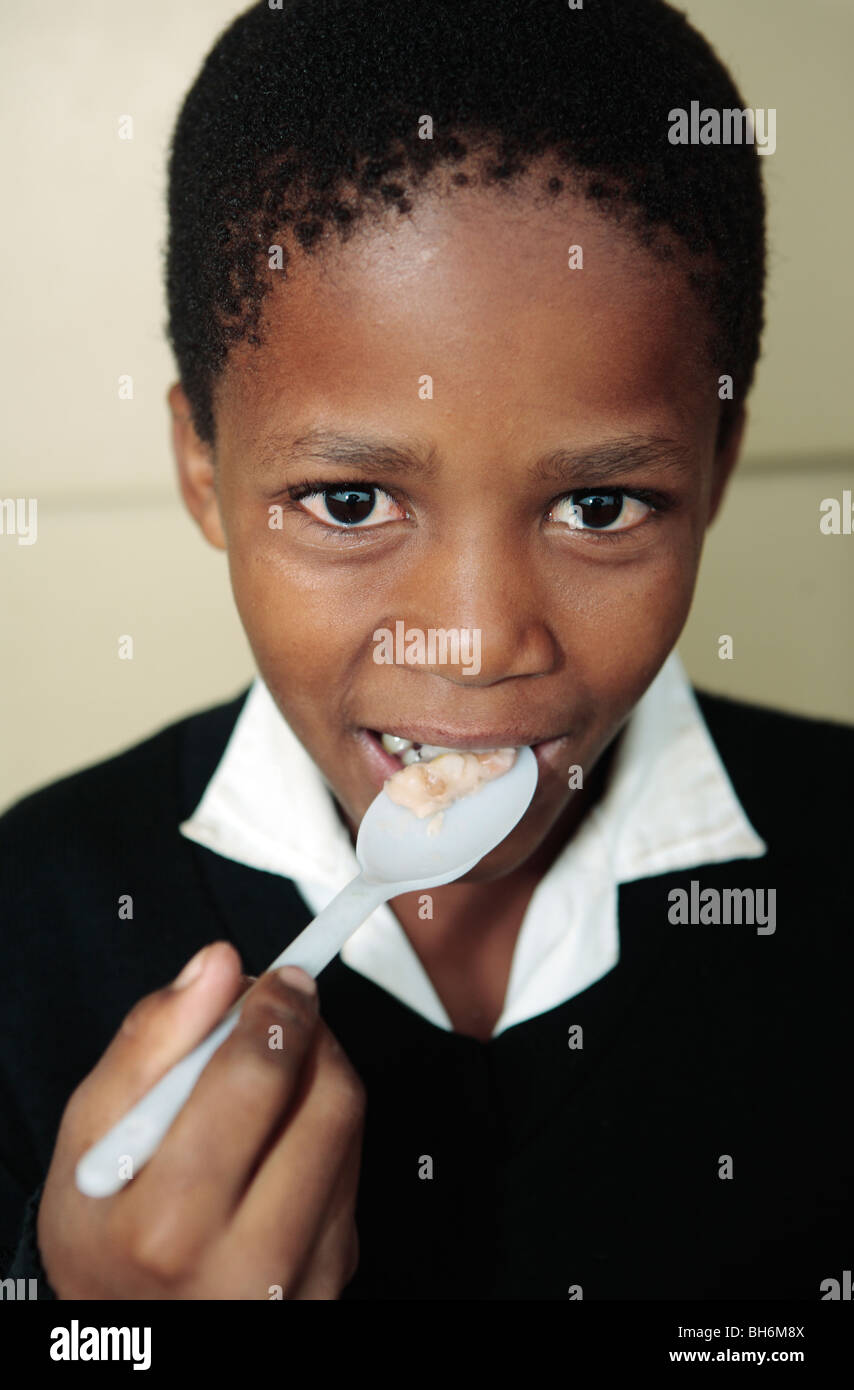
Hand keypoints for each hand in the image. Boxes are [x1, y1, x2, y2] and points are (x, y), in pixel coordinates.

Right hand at [37, 942, 364, 1298]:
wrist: (133, 1331)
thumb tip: (220, 965)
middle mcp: (249, 1264)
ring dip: (320, 1074)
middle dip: (309, 1031)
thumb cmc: (103, 1226)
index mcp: (171, 1223)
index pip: (257, 1078)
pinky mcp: (335, 1282)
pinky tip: (277, 1138)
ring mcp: (302, 1282)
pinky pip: (353, 1171)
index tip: (278, 978)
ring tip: (271, 1071)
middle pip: (329, 1097)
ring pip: (350, 1128)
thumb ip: (151, 1040)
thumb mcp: (92, 1132)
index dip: (276, 1008)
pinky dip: (322, 1131)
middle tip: (281, 1008)